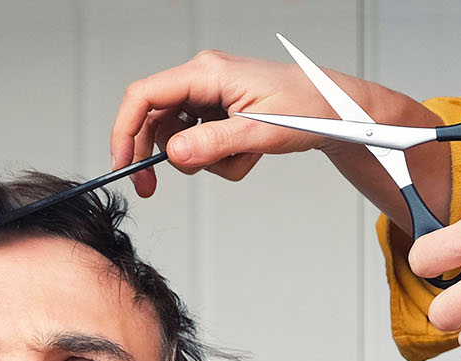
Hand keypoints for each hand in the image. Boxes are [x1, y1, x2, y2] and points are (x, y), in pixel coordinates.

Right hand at [112, 49, 448, 219]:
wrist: (338, 110)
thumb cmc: (309, 109)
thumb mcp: (260, 132)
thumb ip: (214, 144)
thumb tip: (173, 155)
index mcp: (207, 73)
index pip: (144, 96)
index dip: (124, 131)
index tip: (122, 166)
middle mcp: (204, 79)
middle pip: (153, 119)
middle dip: (157, 156)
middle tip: (152, 188)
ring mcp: (211, 95)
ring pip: (178, 137)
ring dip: (204, 160)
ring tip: (241, 157)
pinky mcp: (220, 111)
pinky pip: (201, 142)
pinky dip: (220, 158)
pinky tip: (248, 152)